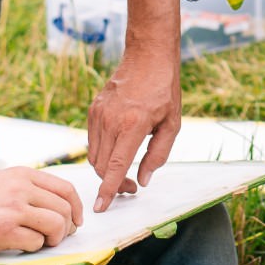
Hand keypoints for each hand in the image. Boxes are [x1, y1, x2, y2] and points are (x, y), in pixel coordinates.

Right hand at [0, 165, 82, 253]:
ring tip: (44, 242)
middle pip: (64, 208)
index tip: (77, 220)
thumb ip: (28, 190)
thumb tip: (62, 209)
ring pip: (56, 225)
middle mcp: (20, 188)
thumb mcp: (1, 184)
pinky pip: (36, 242)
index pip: (65, 188)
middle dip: (68, 227)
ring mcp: (12, 209)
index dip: (77, 207)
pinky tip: (21, 245)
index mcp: (21, 174)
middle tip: (59, 237)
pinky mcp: (4, 231)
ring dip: (54, 238)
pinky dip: (34, 247)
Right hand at [87, 48, 181, 211]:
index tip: (101, 207)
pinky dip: (101, 153)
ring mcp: (99, 114)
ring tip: (124, 172)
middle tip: (129, 188)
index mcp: (133, 125)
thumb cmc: (165, 91)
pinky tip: (117, 150)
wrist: (148, 58)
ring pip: (93, 155)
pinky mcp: (94, 110)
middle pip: (101, 165)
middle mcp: (111, 120)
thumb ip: (158, 154)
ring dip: (105, 170)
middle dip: (111, 183)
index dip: (107, 190)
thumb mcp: (172, 124)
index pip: (114, 166)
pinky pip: (92, 140)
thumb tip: (143, 179)